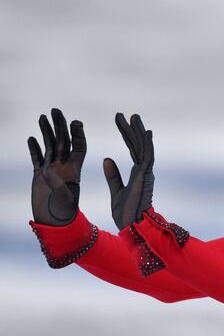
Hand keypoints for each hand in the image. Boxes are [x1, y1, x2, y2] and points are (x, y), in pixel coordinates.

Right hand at [28, 109, 86, 225]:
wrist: (54, 225)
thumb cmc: (65, 214)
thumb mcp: (64, 199)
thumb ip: (57, 185)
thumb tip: (46, 170)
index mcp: (76, 170)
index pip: (79, 147)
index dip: (78, 134)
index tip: (76, 122)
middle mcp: (64, 167)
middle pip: (63, 142)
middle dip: (60, 126)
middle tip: (56, 110)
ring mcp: (51, 171)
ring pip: (50, 147)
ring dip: (46, 132)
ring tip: (43, 117)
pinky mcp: (38, 177)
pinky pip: (36, 159)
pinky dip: (34, 149)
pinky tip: (32, 138)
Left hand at [103, 113, 153, 229]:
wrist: (132, 227)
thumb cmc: (126, 214)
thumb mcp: (116, 191)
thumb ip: (113, 176)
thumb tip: (107, 159)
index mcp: (137, 174)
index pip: (133, 150)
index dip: (127, 135)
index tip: (122, 122)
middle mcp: (144, 171)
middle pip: (138, 145)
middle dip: (132, 129)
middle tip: (126, 115)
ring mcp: (146, 173)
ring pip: (143, 147)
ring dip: (138, 132)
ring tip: (133, 117)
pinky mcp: (145, 176)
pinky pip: (147, 156)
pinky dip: (147, 143)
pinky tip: (145, 131)